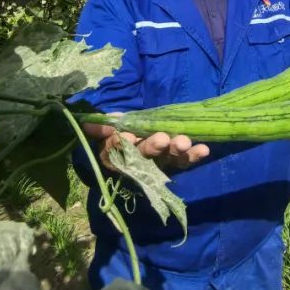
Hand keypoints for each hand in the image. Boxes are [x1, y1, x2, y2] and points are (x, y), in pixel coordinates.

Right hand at [82, 122, 210, 171]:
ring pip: (166, 159)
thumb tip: (86, 125)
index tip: (126, 137)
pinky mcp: (175, 163)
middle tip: (162, 139)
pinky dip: (194, 156)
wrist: (144, 133)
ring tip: (185, 142)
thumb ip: (103, 127)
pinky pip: (184, 161)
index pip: (116, 152)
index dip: (120, 145)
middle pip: (144, 156)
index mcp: (117, 156)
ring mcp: (159, 164)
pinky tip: (204, 149)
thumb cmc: (123, 131)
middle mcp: (138, 163)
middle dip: (153, 147)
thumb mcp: (110, 128)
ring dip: (176, 151)